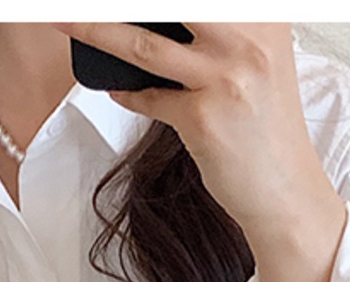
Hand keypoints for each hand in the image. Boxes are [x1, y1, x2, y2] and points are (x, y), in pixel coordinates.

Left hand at [49, 23, 331, 233]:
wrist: (286, 194)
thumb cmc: (267, 130)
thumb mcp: (259, 63)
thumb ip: (223, 32)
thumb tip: (156, 20)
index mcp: (264, 18)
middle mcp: (249, 40)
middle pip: (172, 1)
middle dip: (114, 3)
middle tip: (80, 0)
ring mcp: (225, 79)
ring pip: (142, 43)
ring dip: (94, 28)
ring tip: (63, 17)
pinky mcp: (203, 119)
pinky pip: (147, 98)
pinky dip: (128, 94)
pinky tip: (118, 91)